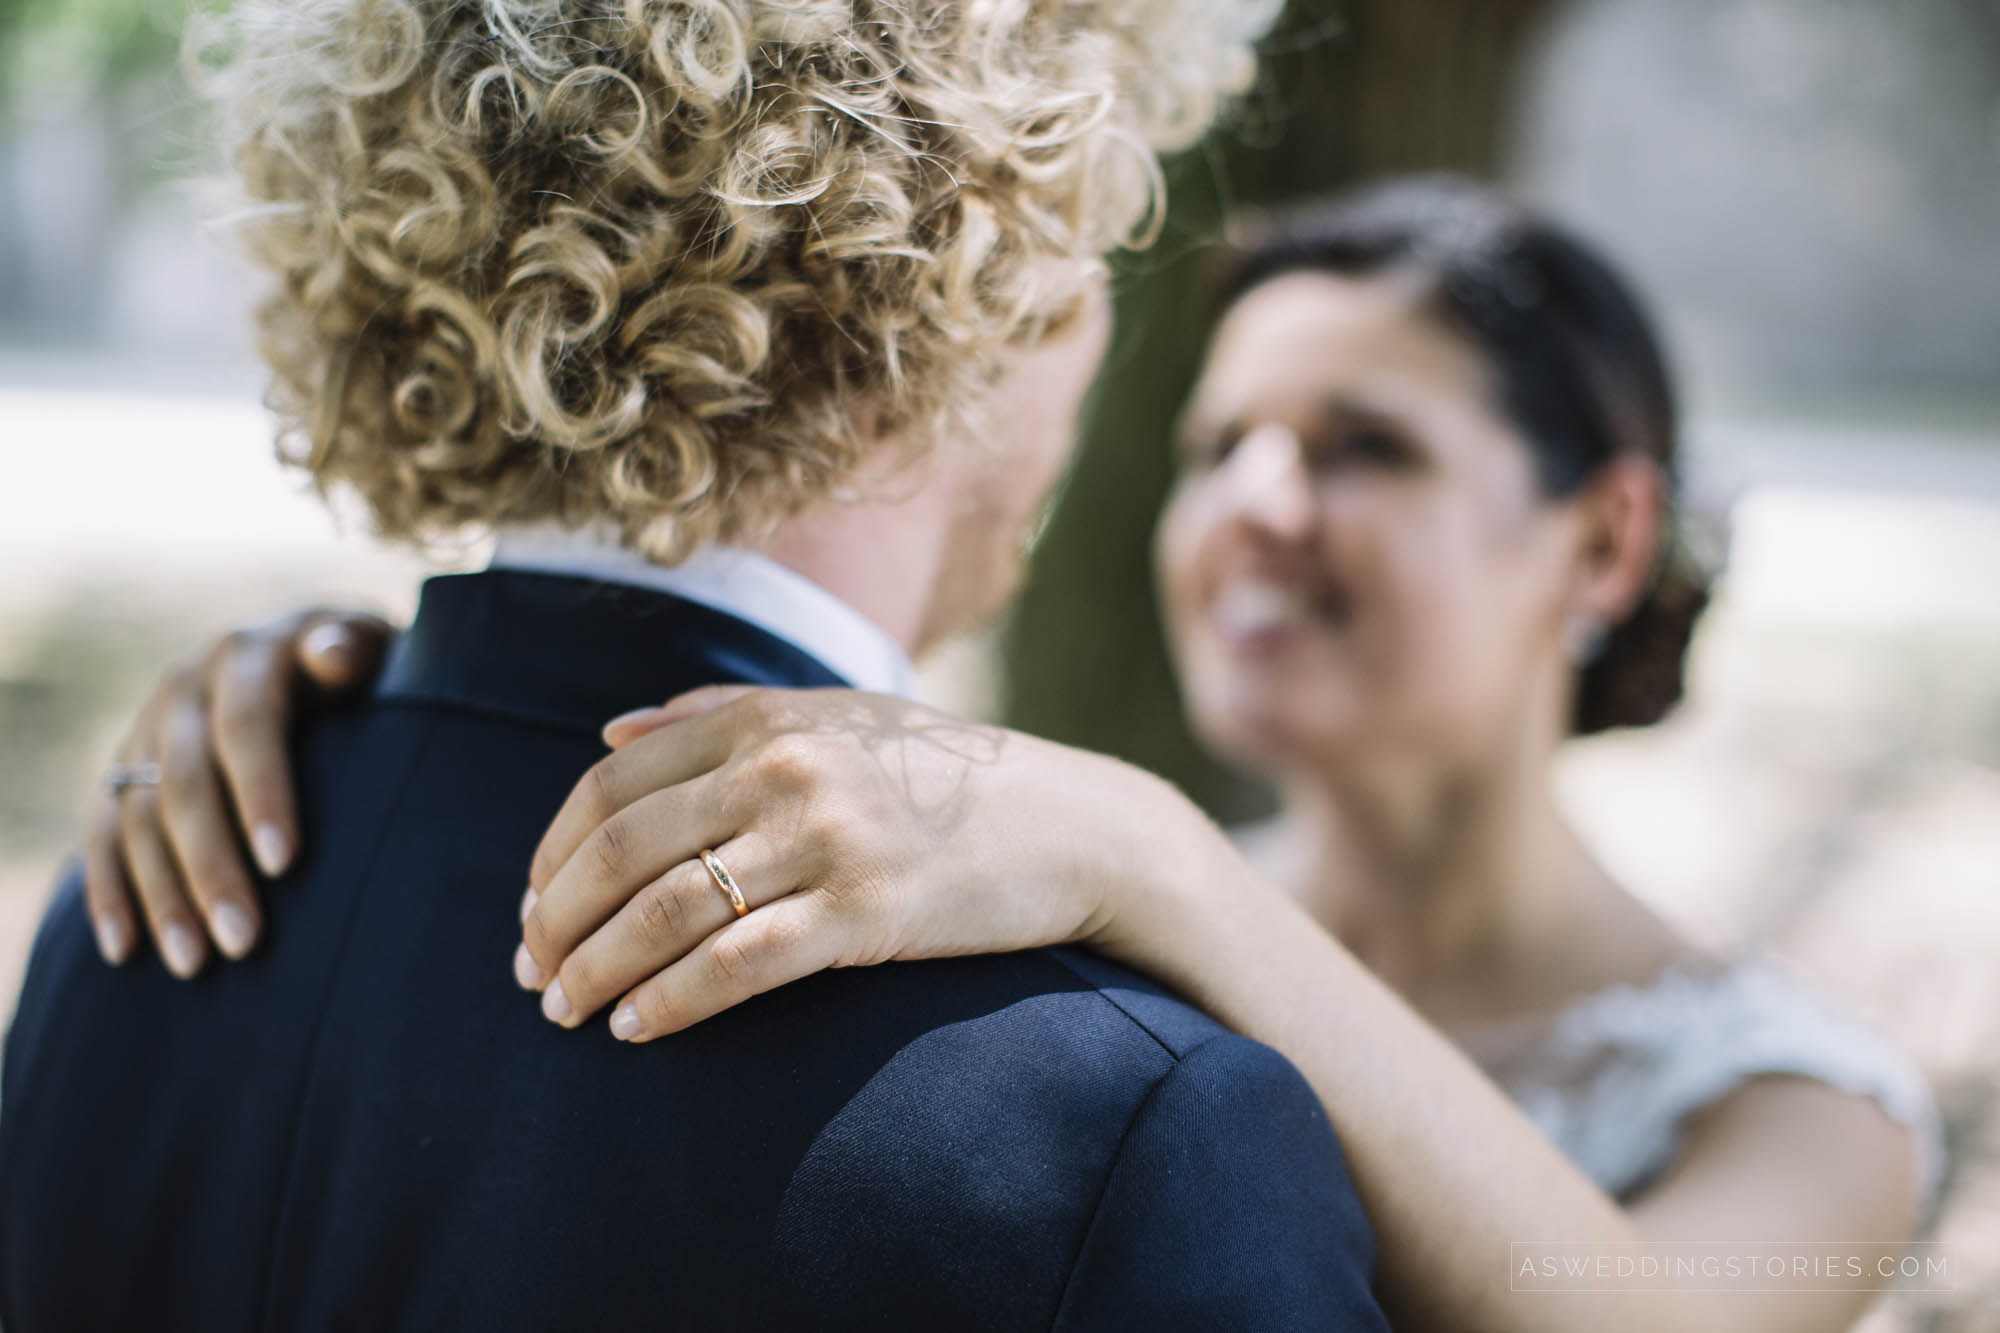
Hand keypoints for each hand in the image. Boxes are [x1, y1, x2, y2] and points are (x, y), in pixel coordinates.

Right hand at [84, 608, 392, 975]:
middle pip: (185, 785)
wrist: (308, 651)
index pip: (248, 726)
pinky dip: (109, 892)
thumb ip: (352, 648)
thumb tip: (336, 656)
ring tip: (195, 963)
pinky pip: (102, 834)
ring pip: (137, 819)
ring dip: (162, 895)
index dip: (262, 792)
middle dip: (211, 867)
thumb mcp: (364, 645)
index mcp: (247, 657)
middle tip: (244, 941)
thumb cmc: (358, 666)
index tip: (285, 865)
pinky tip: (124, 949)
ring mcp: (146, 730)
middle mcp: (185, 689)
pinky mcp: (123, 769)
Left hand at [518, 684, 1199, 1041]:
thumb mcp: (838, 715)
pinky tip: (636, 1030)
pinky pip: (740, 964)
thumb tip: (608, 734)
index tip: (530, 908)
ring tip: (564, 1010)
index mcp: (767, 718)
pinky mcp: (869, 910)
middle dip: (556, 920)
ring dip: (598, 969)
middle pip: (623, 849)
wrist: (1074, 824)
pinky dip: (672, 1002)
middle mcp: (787, 767)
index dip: (552, 854)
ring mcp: (829, 838)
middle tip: (528, 973)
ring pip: (668, 910)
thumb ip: (719, 714)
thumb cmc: (945, 777)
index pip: (611, 785)